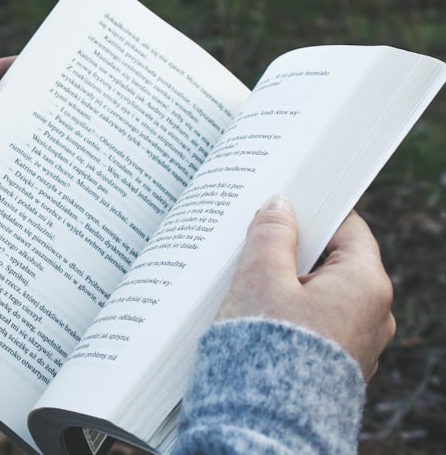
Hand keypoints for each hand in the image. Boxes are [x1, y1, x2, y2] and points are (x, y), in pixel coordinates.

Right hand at [217, 196, 395, 379]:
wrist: (268, 422)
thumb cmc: (268, 346)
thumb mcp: (261, 277)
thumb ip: (272, 236)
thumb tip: (280, 207)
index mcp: (365, 284)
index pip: (348, 228)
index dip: (316, 212)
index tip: (286, 204)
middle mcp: (374, 314)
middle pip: (333, 263)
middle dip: (295, 251)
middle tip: (257, 243)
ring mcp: (358, 344)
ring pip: (323, 296)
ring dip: (290, 286)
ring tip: (250, 284)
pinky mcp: (338, 367)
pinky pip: (317, 326)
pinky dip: (293, 316)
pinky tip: (260, 317)